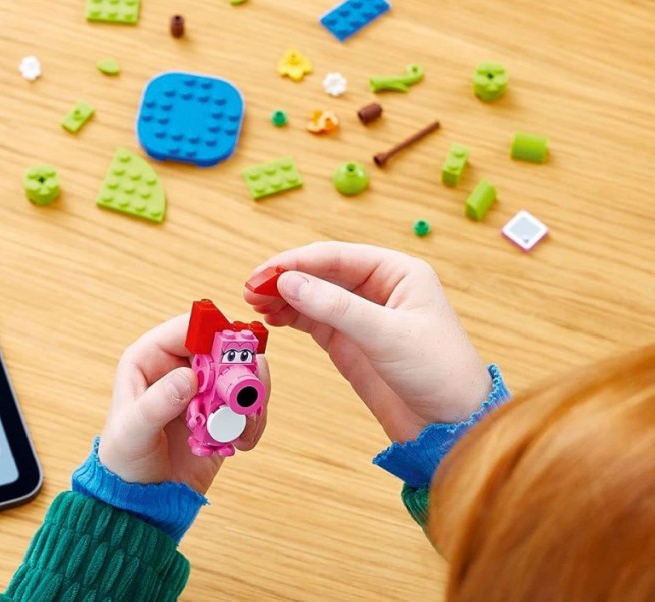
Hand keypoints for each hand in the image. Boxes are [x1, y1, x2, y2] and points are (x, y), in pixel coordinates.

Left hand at [98, 314, 270, 493]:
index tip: (232, 350)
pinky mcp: (224, 414)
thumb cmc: (124, 460)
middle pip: (225, 347)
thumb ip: (157, 403)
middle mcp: (181, 367)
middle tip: (243, 397)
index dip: (213, 331)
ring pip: (244, 374)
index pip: (187, 328)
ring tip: (241, 428)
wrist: (142, 499)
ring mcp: (206, 390)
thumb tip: (189, 376)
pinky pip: (250, 405)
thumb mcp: (132, 432)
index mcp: (150, 358)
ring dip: (250, 398)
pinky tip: (240, 444)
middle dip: (239, 370)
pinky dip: (253, 422)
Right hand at [245, 242, 491, 442]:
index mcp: (398, 273)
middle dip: (285, 277)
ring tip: (253, 302)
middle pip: (320, 272)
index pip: (336, 256)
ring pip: (313, 295)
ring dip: (283, 296)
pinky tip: (272, 317)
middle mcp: (379, 288)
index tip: (264, 273)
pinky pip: (313, 320)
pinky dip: (291, 316)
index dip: (296, 262)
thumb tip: (288, 282)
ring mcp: (362, 315)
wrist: (452, 426)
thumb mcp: (387, 335)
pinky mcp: (350, 342)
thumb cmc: (440, 373)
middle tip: (250, 288)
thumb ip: (336, 308)